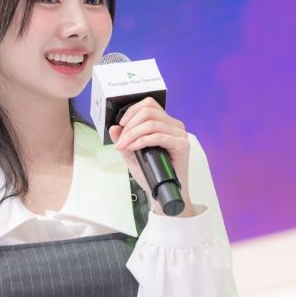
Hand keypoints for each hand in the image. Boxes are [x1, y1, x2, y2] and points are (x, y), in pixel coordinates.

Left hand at [108, 96, 194, 216]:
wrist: (162, 192)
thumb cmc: (151, 173)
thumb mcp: (132, 154)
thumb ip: (123, 140)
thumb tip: (113, 128)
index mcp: (165, 123)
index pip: (148, 104)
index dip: (131, 112)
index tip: (121, 126)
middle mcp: (174, 125)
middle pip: (148, 112)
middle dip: (130, 126)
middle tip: (121, 141)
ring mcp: (179, 134)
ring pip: (152, 123)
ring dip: (133, 134)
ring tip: (125, 146)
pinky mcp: (182, 145)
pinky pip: (159, 136)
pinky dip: (142, 140)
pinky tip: (134, 147)